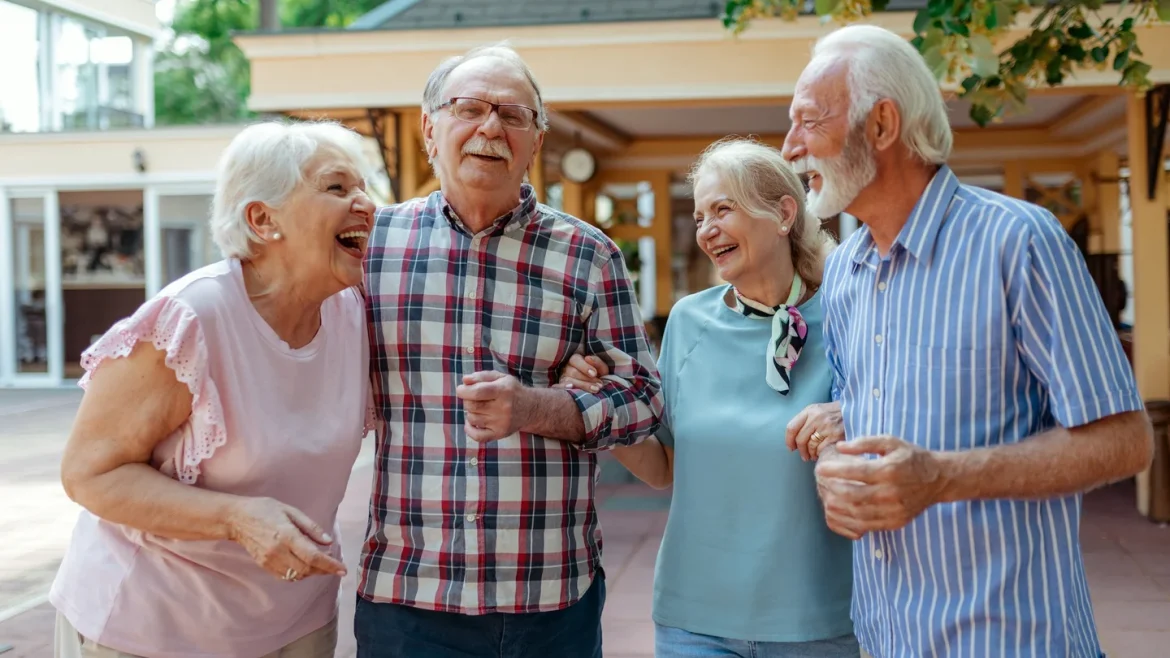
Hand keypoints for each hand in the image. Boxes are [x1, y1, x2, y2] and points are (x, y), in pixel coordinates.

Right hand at [227, 497, 345, 581]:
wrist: (237, 518)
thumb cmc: (265, 509)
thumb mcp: (291, 511)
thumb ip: (311, 528)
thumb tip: (328, 542)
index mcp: (287, 535)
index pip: (313, 556)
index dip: (330, 565)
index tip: (343, 569)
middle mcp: (278, 551)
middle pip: (307, 569)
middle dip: (324, 570)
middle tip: (334, 565)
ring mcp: (269, 561)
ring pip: (297, 576)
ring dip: (312, 573)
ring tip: (321, 563)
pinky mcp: (264, 566)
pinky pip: (285, 576)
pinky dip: (299, 574)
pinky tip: (305, 566)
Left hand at [456, 371, 528, 441]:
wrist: (531, 409)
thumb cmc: (511, 390)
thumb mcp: (500, 377)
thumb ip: (481, 376)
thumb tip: (464, 381)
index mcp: (503, 390)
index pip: (477, 392)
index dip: (463, 390)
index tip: (462, 389)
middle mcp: (503, 408)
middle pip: (472, 406)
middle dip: (467, 400)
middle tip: (473, 397)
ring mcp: (501, 423)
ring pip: (472, 418)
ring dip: (470, 412)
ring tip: (479, 407)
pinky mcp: (499, 434)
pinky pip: (477, 436)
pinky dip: (469, 429)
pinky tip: (472, 422)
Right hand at [556, 354, 608, 392]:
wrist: (594, 385)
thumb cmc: (597, 375)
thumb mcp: (600, 368)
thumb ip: (597, 362)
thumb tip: (588, 358)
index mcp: (575, 359)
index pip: (575, 360)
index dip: (584, 367)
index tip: (594, 373)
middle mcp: (566, 367)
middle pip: (572, 372)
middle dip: (587, 379)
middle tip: (599, 385)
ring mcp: (563, 377)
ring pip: (568, 381)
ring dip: (582, 386)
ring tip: (595, 389)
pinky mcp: (561, 386)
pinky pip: (560, 387)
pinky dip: (565, 388)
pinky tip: (573, 389)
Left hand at [786, 401, 843, 460]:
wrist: (854, 411)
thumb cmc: (834, 413)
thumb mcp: (818, 410)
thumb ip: (805, 421)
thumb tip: (794, 440)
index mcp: (810, 410)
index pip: (792, 427)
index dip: (789, 440)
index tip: (791, 448)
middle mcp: (816, 417)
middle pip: (800, 439)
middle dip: (801, 451)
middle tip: (803, 456)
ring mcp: (826, 427)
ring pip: (810, 446)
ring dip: (810, 454)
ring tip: (813, 455)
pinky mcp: (835, 435)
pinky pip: (821, 449)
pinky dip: (819, 454)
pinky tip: (821, 454)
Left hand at [813, 436, 945, 539]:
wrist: (938, 479)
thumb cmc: (911, 457)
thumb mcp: (890, 441)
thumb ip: (864, 443)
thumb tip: (840, 447)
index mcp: (889, 470)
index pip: (856, 472)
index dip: (834, 471)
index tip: (819, 468)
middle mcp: (891, 493)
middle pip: (852, 495)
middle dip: (831, 489)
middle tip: (820, 483)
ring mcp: (893, 510)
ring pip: (856, 513)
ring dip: (836, 507)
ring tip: (826, 497)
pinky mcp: (895, 522)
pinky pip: (866, 525)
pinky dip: (849, 521)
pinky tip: (840, 512)